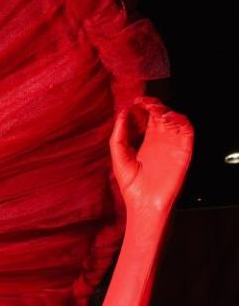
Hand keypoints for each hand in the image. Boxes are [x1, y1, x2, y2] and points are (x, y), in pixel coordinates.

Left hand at [109, 97, 192, 217]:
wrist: (144, 204)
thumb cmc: (132, 185)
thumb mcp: (119, 156)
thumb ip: (118, 135)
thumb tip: (122, 113)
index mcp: (147, 140)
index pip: (150, 116)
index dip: (145, 105)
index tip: (135, 101)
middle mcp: (162, 140)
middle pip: (163, 114)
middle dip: (155, 104)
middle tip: (144, 102)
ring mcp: (173, 145)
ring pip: (175, 119)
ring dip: (166, 110)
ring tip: (154, 109)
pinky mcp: (183, 152)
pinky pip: (187, 131)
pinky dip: (181, 120)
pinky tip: (168, 117)